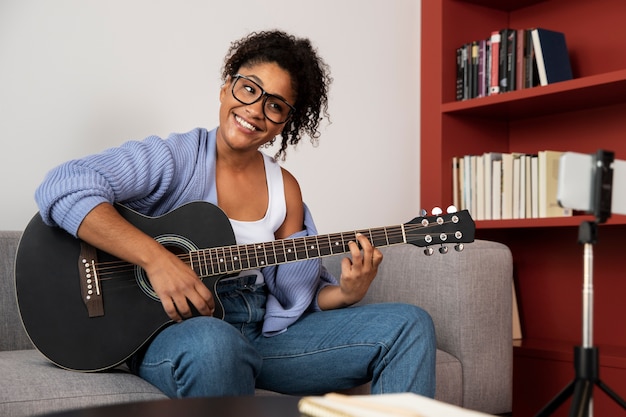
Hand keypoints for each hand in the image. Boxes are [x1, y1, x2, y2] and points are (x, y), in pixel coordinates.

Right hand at [76, 203, 214, 322]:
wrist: (157, 259)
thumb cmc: (172, 263)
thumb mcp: (189, 270)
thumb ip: (195, 282)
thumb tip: (201, 292)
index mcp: (194, 280)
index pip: (207, 296)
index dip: (211, 305)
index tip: (211, 309)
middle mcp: (186, 286)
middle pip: (200, 305)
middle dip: (205, 314)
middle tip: (206, 318)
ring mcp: (175, 291)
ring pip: (186, 310)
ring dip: (189, 317)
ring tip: (189, 318)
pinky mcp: (164, 295)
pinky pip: (171, 310)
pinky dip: (175, 317)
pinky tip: (177, 318)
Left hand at [337, 233, 383, 304]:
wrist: (352, 294)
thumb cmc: (361, 280)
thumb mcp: (371, 272)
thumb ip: (371, 261)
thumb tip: (369, 244)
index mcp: (373, 269)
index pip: (378, 255)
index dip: (373, 247)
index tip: (367, 243)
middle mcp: (366, 270)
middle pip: (368, 250)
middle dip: (363, 240)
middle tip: (358, 236)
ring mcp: (357, 273)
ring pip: (356, 254)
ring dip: (353, 246)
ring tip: (350, 243)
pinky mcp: (347, 275)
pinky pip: (346, 261)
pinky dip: (345, 260)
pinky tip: (346, 265)